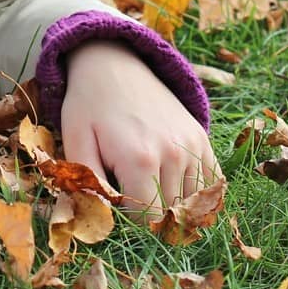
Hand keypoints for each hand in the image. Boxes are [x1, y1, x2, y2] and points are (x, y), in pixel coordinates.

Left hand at [59, 40, 221, 215]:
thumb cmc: (89, 105)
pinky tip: (176, 187)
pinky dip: (198, 193)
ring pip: (192, 202)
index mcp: (139, 159)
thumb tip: (96, 220)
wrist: (115, 64)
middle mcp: (173, 154)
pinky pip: (211, 183)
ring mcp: (192, 145)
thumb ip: (86, 183)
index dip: (130, 224)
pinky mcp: (202, 137)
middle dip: (150, 215)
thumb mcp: (76, 140)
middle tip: (129, 195)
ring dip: (173, 204)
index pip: (147, 221)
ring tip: (149, 187)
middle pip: (170, 213)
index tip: (117, 209)